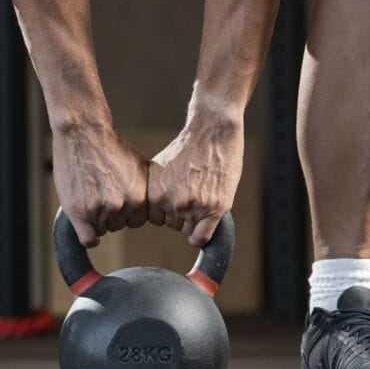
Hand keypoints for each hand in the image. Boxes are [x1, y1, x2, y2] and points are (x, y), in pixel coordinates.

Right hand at [52, 122, 147, 246]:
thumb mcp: (139, 166)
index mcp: (139, 197)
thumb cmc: (110, 147)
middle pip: (118, 225)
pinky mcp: (79, 211)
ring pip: (101, 229)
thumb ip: (146, 189)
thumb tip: (158, 206)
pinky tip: (86, 227)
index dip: (126, 211)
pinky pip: (88, 239)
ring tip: (90, 194)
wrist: (83, 133)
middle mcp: (122, 205)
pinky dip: (88, 237)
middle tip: (100, 192)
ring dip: (95, 218)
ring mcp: (99, 209)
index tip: (117, 198)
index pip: (136, 220)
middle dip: (110, 213)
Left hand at [148, 113, 243, 246]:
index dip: (168, 211)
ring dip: (195, 220)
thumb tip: (156, 209)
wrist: (213, 130)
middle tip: (194, 195)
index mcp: (155, 193)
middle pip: (173, 224)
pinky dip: (201, 238)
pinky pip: (202, 237)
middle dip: (182, 214)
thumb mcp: (161, 167)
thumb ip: (158, 189)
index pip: (157, 218)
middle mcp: (171, 202)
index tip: (177, 201)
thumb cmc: (189, 145)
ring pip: (189, 230)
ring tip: (203, 197)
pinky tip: (202, 231)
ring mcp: (193, 207)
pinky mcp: (213, 208)